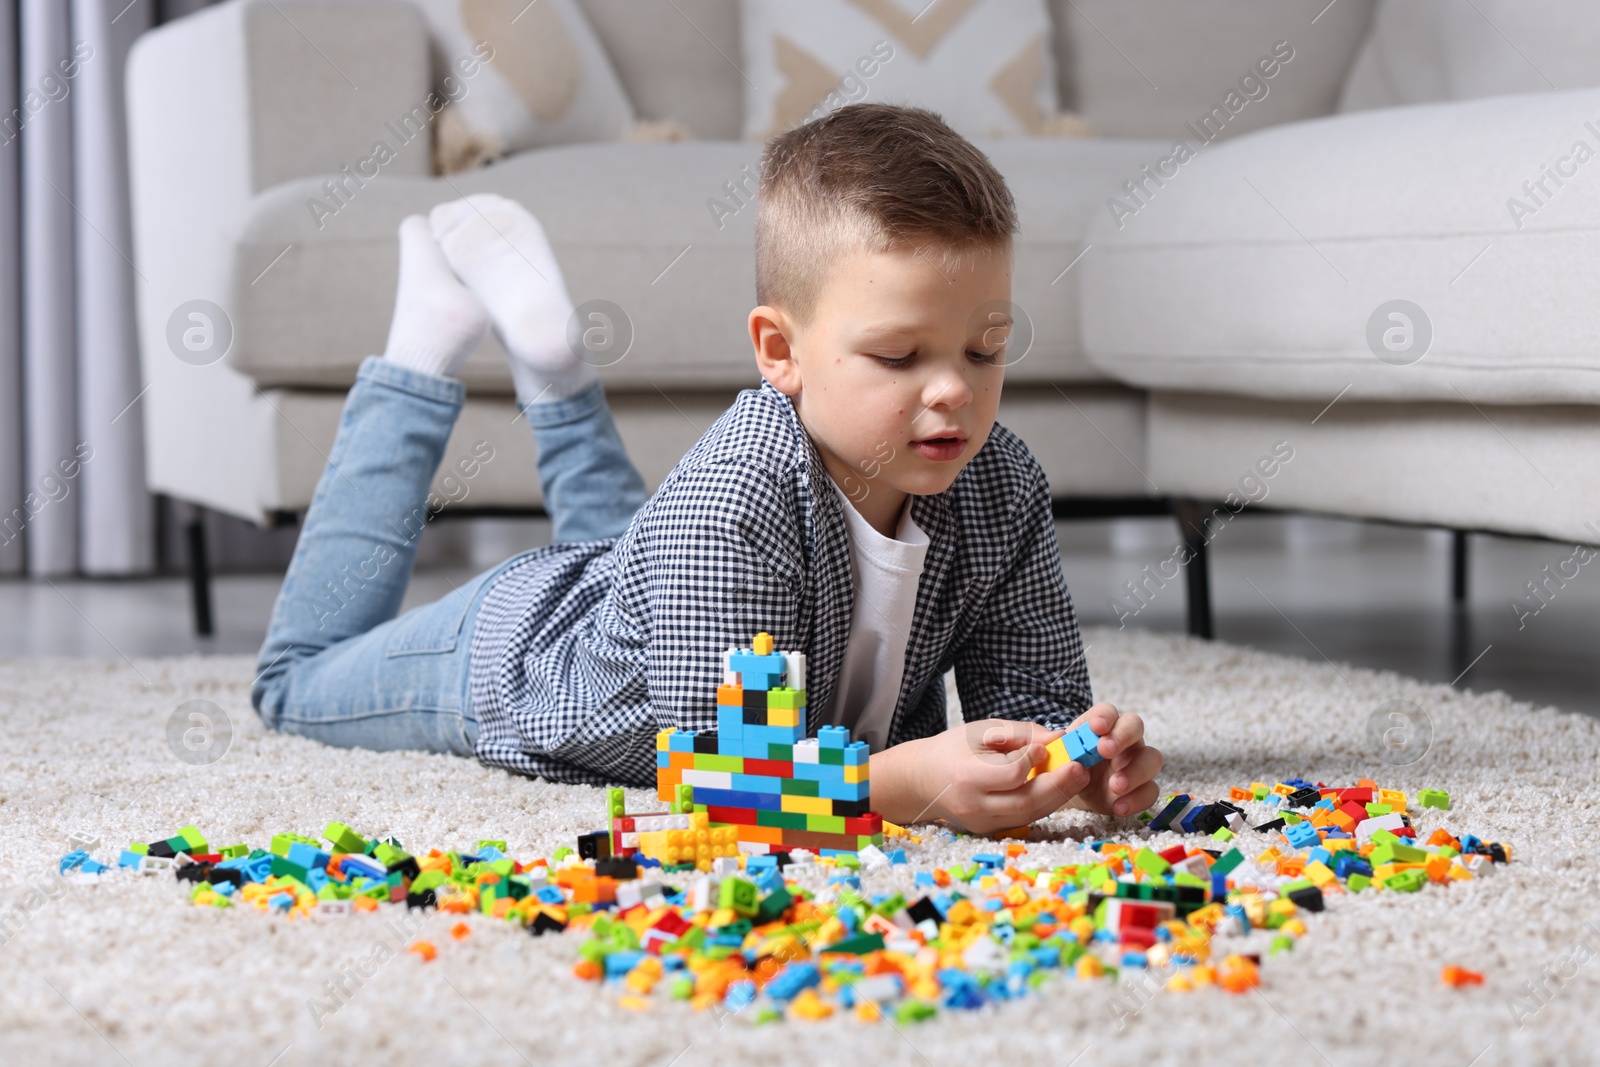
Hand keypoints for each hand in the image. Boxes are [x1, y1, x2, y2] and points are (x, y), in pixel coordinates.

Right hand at [867, 705, 1162, 834]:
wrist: (920, 781)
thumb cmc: (952, 749)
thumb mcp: (980, 731)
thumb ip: (1019, 733)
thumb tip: (1057, 738)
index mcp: (967, 777)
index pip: (1010, 774)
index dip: (1032, 761)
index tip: (1046, 747)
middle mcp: (974, 805)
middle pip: (1026, 801)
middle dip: (1059, 786)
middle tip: (1083, 769)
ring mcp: (982, 823)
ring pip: (1029, 815)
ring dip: (1058, 797)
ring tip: (1079, 778)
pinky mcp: (989, 831)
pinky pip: (1024, 819)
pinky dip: (1044, 804)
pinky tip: (1060, 789)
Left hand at [1061, 702, 1162, 818]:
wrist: (1072, 791)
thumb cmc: (1066, 765)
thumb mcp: (1056, 754)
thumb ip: (1052, 747)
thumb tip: (1051, 740)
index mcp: (1101, 726)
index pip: (1108, 711)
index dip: (1105, 716)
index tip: (1096, 727)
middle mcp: (1123, 739)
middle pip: (1135, 726)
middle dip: (1123, 736)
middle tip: (1105, 750)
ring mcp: (1135, 763)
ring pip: (1151, 758)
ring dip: (1135, 771)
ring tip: (1115, 785)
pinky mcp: (1140, 788)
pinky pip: (1150, 791)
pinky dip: (1137, 799)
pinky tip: (1118, 807)